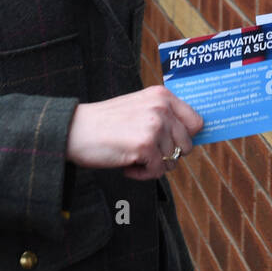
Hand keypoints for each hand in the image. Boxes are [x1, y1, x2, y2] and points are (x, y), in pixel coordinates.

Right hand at [66, 86, 203, 180]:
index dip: (185, 138)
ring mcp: (154, 125)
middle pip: (186, 145)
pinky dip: (142, 174)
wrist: (75, 130)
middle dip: (167, 155)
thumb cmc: (107, 123)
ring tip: (131, 155)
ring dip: (152, 165)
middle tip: (145, 152)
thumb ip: (164, 116)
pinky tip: (126, 165)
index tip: (171, 144)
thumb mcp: (140, 108)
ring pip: (171, 161)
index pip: (196, 122)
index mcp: (162, 95)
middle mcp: (162, 107)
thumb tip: (191, 138)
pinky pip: (156, 172)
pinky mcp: (145, 145)